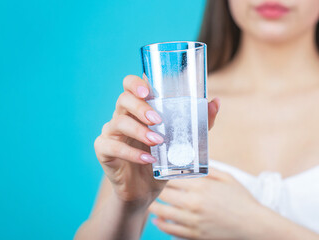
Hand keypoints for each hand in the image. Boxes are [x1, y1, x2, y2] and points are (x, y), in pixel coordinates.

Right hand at [94, 75, 220, 208]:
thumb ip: (197, 123)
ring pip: (118, 122)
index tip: (149, 91)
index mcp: (137, 109)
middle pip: (123, 99)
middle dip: (141, 107)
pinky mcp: (103, 150)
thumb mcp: (181, 142)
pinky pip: (112, 146)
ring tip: (158, 141)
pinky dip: (131, 153)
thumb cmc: (161, 161)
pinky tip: (148, 159)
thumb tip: (215, 102)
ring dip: (139, 131)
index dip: (136, 83)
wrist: (145, 190)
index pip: (130, 85)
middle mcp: (121, 116)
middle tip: (158, 120)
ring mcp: (110, 132)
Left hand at [149, 169, 261, 238]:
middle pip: (163, 194)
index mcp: (201, 186)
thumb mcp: (227, 178)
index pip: (171, 177)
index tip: (157, 172)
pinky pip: (170, 229)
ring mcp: (193, 220)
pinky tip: (158, 219)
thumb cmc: (241, 200)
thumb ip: (207, 168)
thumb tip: (190, 161)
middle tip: (151, 186)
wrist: (254, 226)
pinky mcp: (194, 235)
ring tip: (151, 202)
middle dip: (156, 189)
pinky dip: (161, 224)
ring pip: (162, 212)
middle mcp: (194, 203)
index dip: (162, 174)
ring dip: (154, 206)